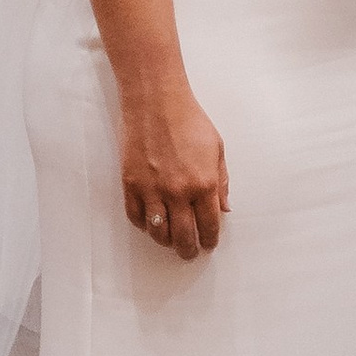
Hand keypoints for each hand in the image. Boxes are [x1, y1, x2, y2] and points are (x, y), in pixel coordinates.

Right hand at [120, 82, 228, 261]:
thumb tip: (224, 208)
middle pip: (184, 236)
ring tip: (171, 241)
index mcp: (204, 183)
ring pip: (159, 233)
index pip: (209, 225)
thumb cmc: (189, 120)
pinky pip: (136, 217)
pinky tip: (152, 224)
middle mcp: (178, 191)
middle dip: (188, 250)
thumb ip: (222, 181)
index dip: (209, 240)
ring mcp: (152, 190)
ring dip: (166, 242)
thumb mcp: (217, 148)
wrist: (156, 102)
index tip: (208, 244)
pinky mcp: (131, 184)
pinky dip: (145, 226)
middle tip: (189, 253)